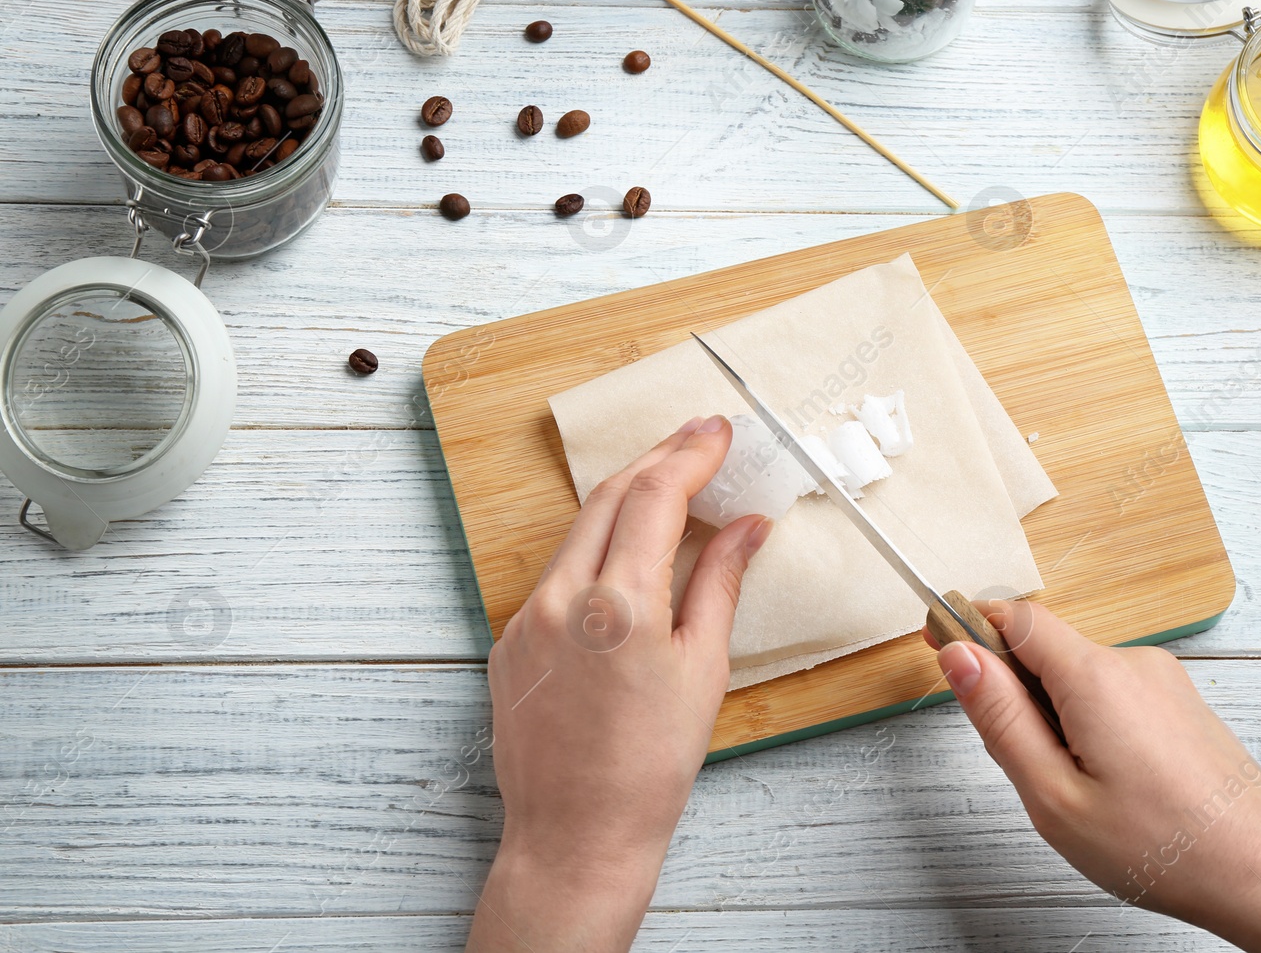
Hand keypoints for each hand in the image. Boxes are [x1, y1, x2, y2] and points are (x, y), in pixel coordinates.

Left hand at [467, 415, 771, 952]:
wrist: (577, 833)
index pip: (655, 497)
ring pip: (578, 531)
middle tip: (697, 439)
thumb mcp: (704, 670)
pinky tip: (626, 561)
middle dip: (656, 459)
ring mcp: (527, 618)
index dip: (690, 454)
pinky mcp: (508, 641)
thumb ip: (721, 584)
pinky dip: (595, 552)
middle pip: (609, 496)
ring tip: (669, 487)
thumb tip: (746, 526)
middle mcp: (562, 599)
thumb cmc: (649, 766)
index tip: (717, 431)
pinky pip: (556, 574)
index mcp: (620, 605)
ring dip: (624, 501)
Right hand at [926, 601, 1260, 952]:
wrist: (1260, 873)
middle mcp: (1134, 663)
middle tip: (1022, 762)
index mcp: (1096, 676)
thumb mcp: (1053, 795)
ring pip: (1080, 676)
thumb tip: (959, 657)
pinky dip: (1092, 726)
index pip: (1015, 616)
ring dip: (1057, 715)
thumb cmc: (1162, 846)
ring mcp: (1164, 681)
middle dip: (1016, 691)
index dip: (971, 626)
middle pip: (1046, 648)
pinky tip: (1110, 784)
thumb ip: (1000, 718)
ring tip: (1077, 789)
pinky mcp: (1181, 703)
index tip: (939, 644)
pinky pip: (1114, 694)